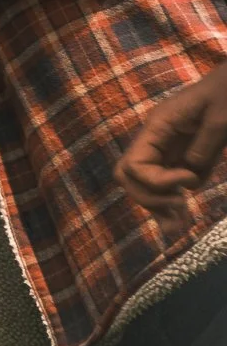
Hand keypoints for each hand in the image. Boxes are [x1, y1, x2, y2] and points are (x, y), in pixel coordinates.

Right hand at [116, 62, 226, 220]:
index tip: (189, 178)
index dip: (157, 181)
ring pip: (141, 184)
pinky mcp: (182, 156)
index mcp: (157, 126)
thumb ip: (203, 149)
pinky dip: (169, 203)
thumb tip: (189, 180)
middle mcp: (155, 139)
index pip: (134, 164)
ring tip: (179, 227)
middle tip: (179, 209)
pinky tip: (182, 219)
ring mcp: (167, 149)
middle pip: (128, 177)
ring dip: (156, 206)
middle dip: (149, 197)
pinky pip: (165, 184)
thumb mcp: (221, 119)